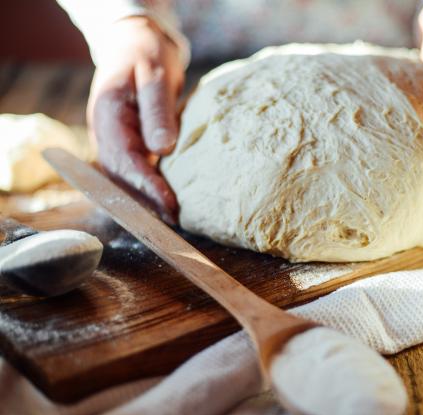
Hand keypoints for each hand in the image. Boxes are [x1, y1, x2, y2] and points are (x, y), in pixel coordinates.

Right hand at [88, 17, 183, 222]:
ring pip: (126, 178)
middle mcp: (106, 133)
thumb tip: (162, 149)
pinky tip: (169, 199)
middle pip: (121, 177)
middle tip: (175, 221)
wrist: (135, 45)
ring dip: (146, 199)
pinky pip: (135, 171)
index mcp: (108, 116)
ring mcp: (114, 140)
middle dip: (146, 201)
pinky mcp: (127, 144)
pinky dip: (149, 186)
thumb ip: (157, 111)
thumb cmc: (146, 56)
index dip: (146, 186)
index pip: (125, 160)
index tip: (168, 205)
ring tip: (174, 217)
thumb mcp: (155, 76)